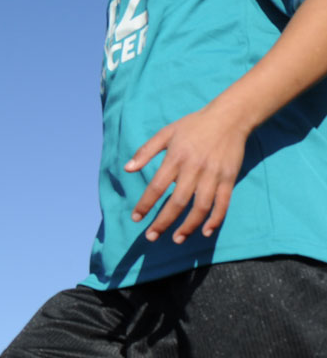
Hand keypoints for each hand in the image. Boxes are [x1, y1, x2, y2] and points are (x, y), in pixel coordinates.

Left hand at [125, 103, 247, 243]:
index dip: (146, 204)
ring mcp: (213, 175)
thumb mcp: (166, 133)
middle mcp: (194, 168)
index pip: (157, 186)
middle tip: (151, 237)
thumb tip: (127, 169)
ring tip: (177, 239)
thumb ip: (146, 151)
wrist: (229, 118)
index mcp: (176, 157)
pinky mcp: (229, 179)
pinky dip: (216, 219)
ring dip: (189, 226)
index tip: (136, 218)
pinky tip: (206, 231)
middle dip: (163, 221)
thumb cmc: (193, 125)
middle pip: (178, 201)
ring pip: (201, 207)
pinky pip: (223, 203)